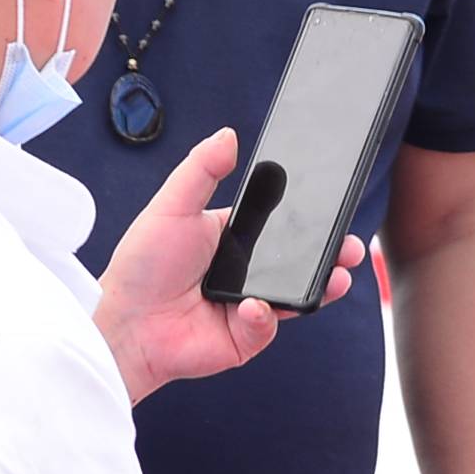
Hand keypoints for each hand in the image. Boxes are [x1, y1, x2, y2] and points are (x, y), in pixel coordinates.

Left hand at [97, 128, 365, 399]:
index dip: (310, 221)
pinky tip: (252, 307)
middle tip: (351, 248)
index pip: (282, 226)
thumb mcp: (171, 206)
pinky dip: (264, 317)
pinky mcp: (244, 338)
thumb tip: (228, 136)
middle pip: (300, 262)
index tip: (334, 209)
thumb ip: (201, 170)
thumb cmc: (141, 266)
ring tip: (337, 276)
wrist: (123, 323)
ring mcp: (249, 306)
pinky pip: (268, 325)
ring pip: (297, 295)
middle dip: (332, 255)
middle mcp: (246, 273)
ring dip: (321, 286)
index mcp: (234, 239)